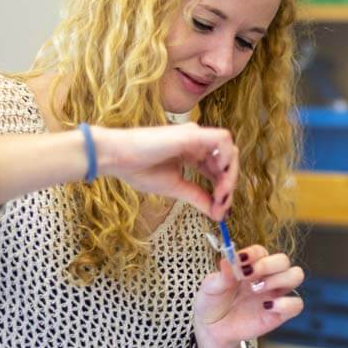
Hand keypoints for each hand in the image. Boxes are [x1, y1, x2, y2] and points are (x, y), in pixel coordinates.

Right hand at [93, 122, 237, 219]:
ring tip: (220, 194)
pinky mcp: (192, 134)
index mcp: (193, 154)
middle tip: (221, 206)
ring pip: (230, 151)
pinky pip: (222, 139)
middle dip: (229, 185)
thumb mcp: (176, 187)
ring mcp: (196, 137)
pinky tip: (218, 174)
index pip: (219, 171)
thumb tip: (217, 214)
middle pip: (228, 161)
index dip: (224, 190)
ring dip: (230, 175)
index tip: (220, 212)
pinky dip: (226, 157)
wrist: (117, 159)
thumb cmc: (139, 169)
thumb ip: (198, 197)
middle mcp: (197, 143)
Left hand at [192, 245, 304, 347]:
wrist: (213, 329)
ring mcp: (276, 294)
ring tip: (257, 289)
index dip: (252, 254)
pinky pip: (296, 304)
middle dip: (267, 265)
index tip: (239, 260)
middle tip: (248, 276)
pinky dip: (286, 303)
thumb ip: (220, 276)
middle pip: (283, 260)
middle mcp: (267, 276)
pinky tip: (266, 306)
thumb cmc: (213, 303)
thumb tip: (227, 261)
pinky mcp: (280, 313)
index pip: (261, 251)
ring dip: (279, 279)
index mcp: (251, 265)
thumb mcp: (210, 288)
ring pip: (296, 275)